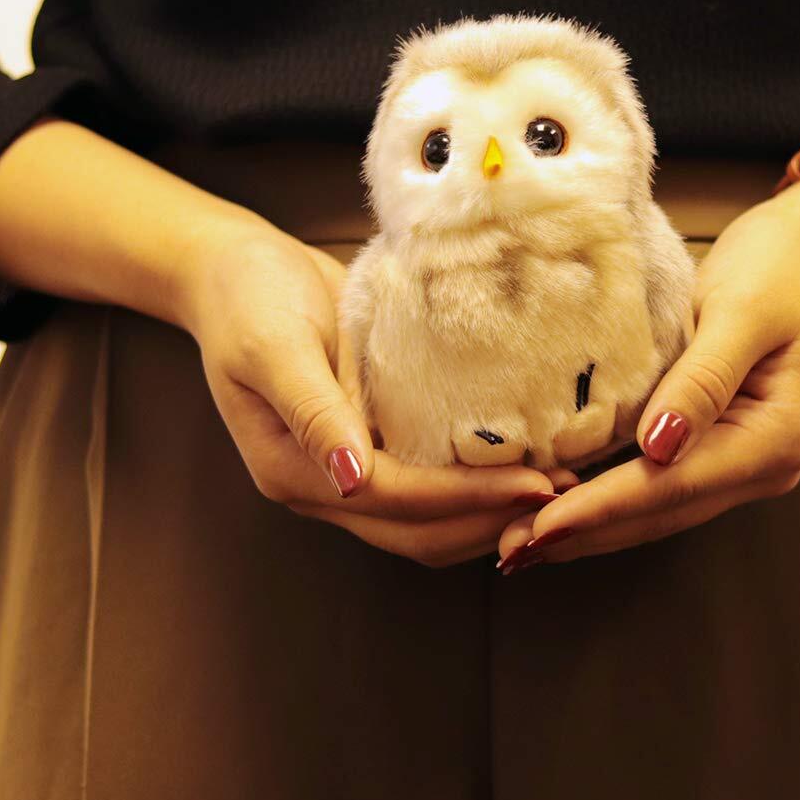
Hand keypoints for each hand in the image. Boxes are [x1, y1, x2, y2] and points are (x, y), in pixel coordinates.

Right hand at [177, 216, 571, 566]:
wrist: (234, 268)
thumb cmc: (248, 297)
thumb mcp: (272, 345)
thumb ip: (312, 411)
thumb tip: (351, 478)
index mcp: (293, 470)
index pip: (394, 501)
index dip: (465, 499)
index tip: (533, 485)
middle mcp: (323, 483)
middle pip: (417, 531)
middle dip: (490, 521)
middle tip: (565, 498)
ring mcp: (347, 468)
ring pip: (425, 521)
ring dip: (488, 513)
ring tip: (556, 487)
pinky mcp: (370, 443)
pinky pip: (426, 482)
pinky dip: (472, 485)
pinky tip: (519, 461)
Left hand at [495, 157, 799, 570]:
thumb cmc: (782, 266)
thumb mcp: (743, 311)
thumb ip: (703, 379)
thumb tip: (657, 447)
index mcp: (777, 438)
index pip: (673, 483)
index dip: (603, 507)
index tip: (542, 524)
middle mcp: (765, 465)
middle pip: (662, 510)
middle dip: (586, 532)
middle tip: (510, 551)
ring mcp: (744, 460)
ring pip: (658, 507)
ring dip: (592, 525)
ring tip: (521, 542)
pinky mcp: (721, 445)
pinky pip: (659, 482)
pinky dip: (610, 497)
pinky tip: (561, 504)